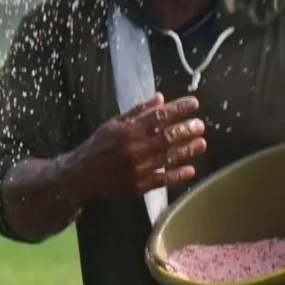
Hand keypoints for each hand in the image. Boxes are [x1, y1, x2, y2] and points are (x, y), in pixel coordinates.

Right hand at [64, 95, 206, 201]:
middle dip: (187, 130)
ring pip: (168, 157)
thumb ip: (138, 111)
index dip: (179, 109)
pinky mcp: (140, 185)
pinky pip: (163, 180)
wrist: (82, 175)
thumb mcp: (114, 123)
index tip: (194, 103)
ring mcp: (139, 168)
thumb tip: (161, 99)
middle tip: (201, 125)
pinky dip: (177, 175)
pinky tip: (191, 170)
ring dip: (187, 150)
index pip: (160, 116)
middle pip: (168, 137)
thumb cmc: (98, 146)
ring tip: (202, 143)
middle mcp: (136, 148)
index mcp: (129, 130)